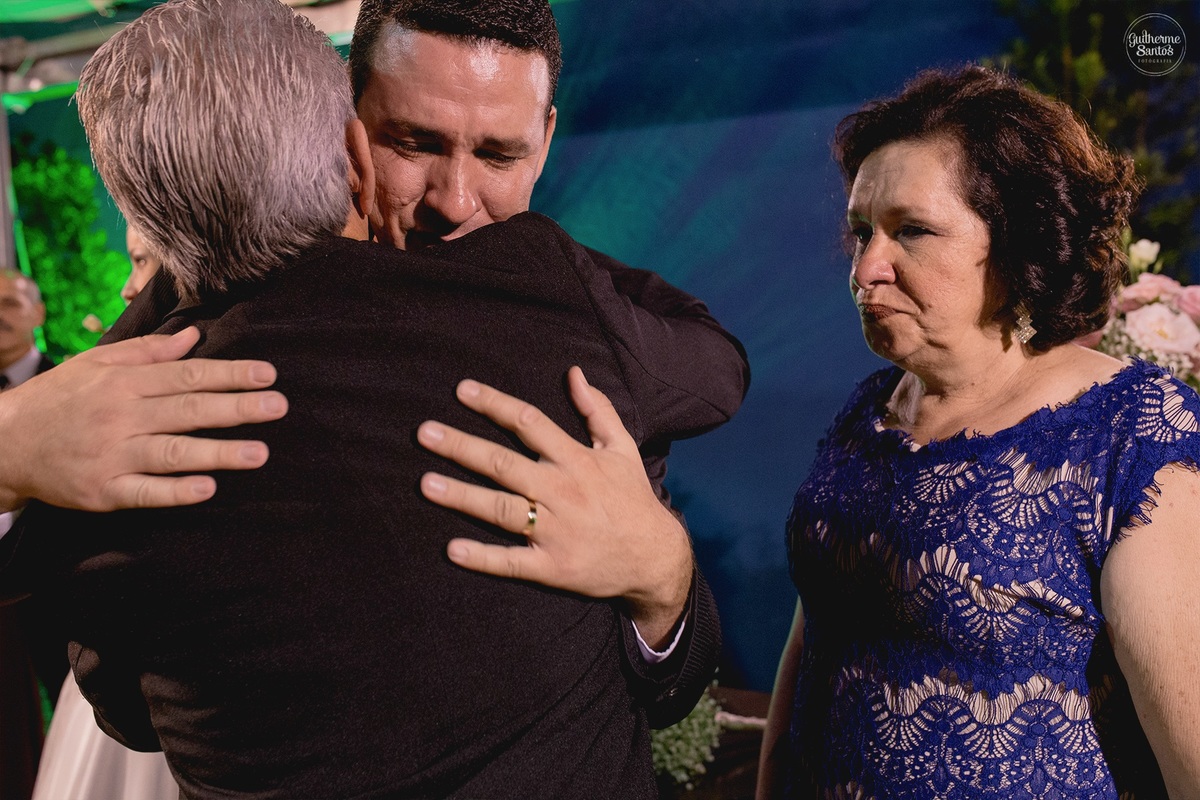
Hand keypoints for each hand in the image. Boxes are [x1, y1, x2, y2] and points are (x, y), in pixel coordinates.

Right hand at [0, 327, 286, 511]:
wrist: (4, 443)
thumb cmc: (60, 399)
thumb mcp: (97, 364)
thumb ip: (147, 352)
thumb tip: (193, 336)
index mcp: (124, 382)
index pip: (187, 375)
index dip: (229, 374)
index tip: (268, 375)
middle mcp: (121, 415)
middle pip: (187, 410)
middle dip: (236, 407)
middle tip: (279, 406)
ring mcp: (112, 455)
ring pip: (173, 452)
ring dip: (219, 452)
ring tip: (261, 453)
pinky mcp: (103, 491)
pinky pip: (144, 491)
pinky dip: (175, 491)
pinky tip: (207, 488)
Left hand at [417, 367, 693, 646]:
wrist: (655, 558)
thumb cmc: (633, 498)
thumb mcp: (622, 448)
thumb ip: (597, 410)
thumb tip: (574, 373)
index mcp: (576, 460)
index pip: (529, 423)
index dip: (495, 404)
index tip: (462, 390)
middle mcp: (562, 491)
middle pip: (504, 464)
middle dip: (462, 446)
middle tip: (424, 433)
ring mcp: (555, 531)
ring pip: (501, 509)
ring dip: (462, 496)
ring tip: (426, 484)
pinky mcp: (552, 567)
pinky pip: (512, 562)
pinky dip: (482, 557)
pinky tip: (452, 549)